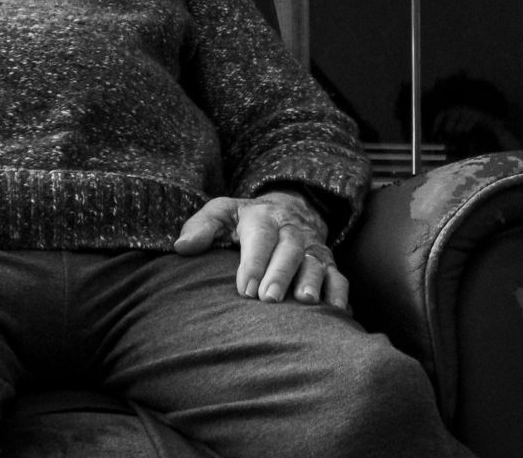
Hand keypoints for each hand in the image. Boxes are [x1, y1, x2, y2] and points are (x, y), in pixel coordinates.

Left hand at [172, 190, 346, 309]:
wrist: (290, 208)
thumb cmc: (247, 219)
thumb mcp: (222, 212)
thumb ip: (201, 226)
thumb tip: (182, 247)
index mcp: (265, 217)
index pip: (261, 237)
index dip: (254, 262)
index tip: (244, 289)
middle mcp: (293, 231)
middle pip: (290, 250)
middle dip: (281, 274)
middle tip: (269, 299)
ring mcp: (313, 248)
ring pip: (316, 263)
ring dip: (313, 281)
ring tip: (305, 301)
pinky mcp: (328, 264)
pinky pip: (339, 278)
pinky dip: (340, 295)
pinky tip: (337, 313)